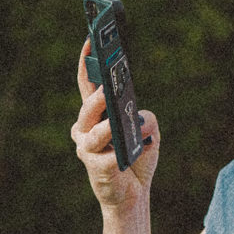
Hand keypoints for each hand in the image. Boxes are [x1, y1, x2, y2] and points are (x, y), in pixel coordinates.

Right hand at [71, 40, 158, 208]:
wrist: (133, 194)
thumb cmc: (137, 157)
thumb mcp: (149, 131)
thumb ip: (145, 117)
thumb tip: (139, 119)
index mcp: (96, 114)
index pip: (87, 83)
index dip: (87, 61)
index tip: (92, 39)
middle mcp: (85, 130)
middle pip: (89, 107)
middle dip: (97, 98)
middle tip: (107, 90)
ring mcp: (87, 150)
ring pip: (94, 133)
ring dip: (106, 127)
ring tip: (116, 124)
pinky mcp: (96, 170)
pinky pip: (108, 158)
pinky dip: (121, 155)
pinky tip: (127, 156)